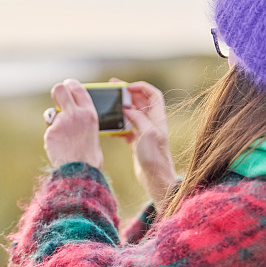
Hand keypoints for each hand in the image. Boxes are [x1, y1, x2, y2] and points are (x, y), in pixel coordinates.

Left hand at [43, 79, 103, 169]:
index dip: (70, 84)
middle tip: (57, 98)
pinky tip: (59, 146)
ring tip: (61, 134)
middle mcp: (75, 114)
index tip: (67, 85)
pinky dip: (52, 136)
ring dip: (53, 119)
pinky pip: (49, 129)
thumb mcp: (93, 133)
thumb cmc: (89, 156)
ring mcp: (61, 122)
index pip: (78, 88)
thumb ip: (85, 122)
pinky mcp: (51, 132)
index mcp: (89, 113)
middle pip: (59, 89)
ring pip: (50, 112)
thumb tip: (79, 117)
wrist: (80, 171)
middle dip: (57, 92)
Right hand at [112, 78, 177, 207]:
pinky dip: (118, 125)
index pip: (153, 95)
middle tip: (112, 87)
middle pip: (140, 102)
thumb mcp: (147, 134)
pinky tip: (110, 126)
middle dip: (127, 93)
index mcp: (157, 118)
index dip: (141, 87)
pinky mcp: (136, 142)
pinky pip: (126, 128)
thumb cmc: (155, 158)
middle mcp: (151, 123)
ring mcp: (143, 132)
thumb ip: (137, 118)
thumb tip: (126, 108)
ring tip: (108, 103)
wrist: (155, 179)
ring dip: (121, 108)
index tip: (127, 87)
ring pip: (132, 114)